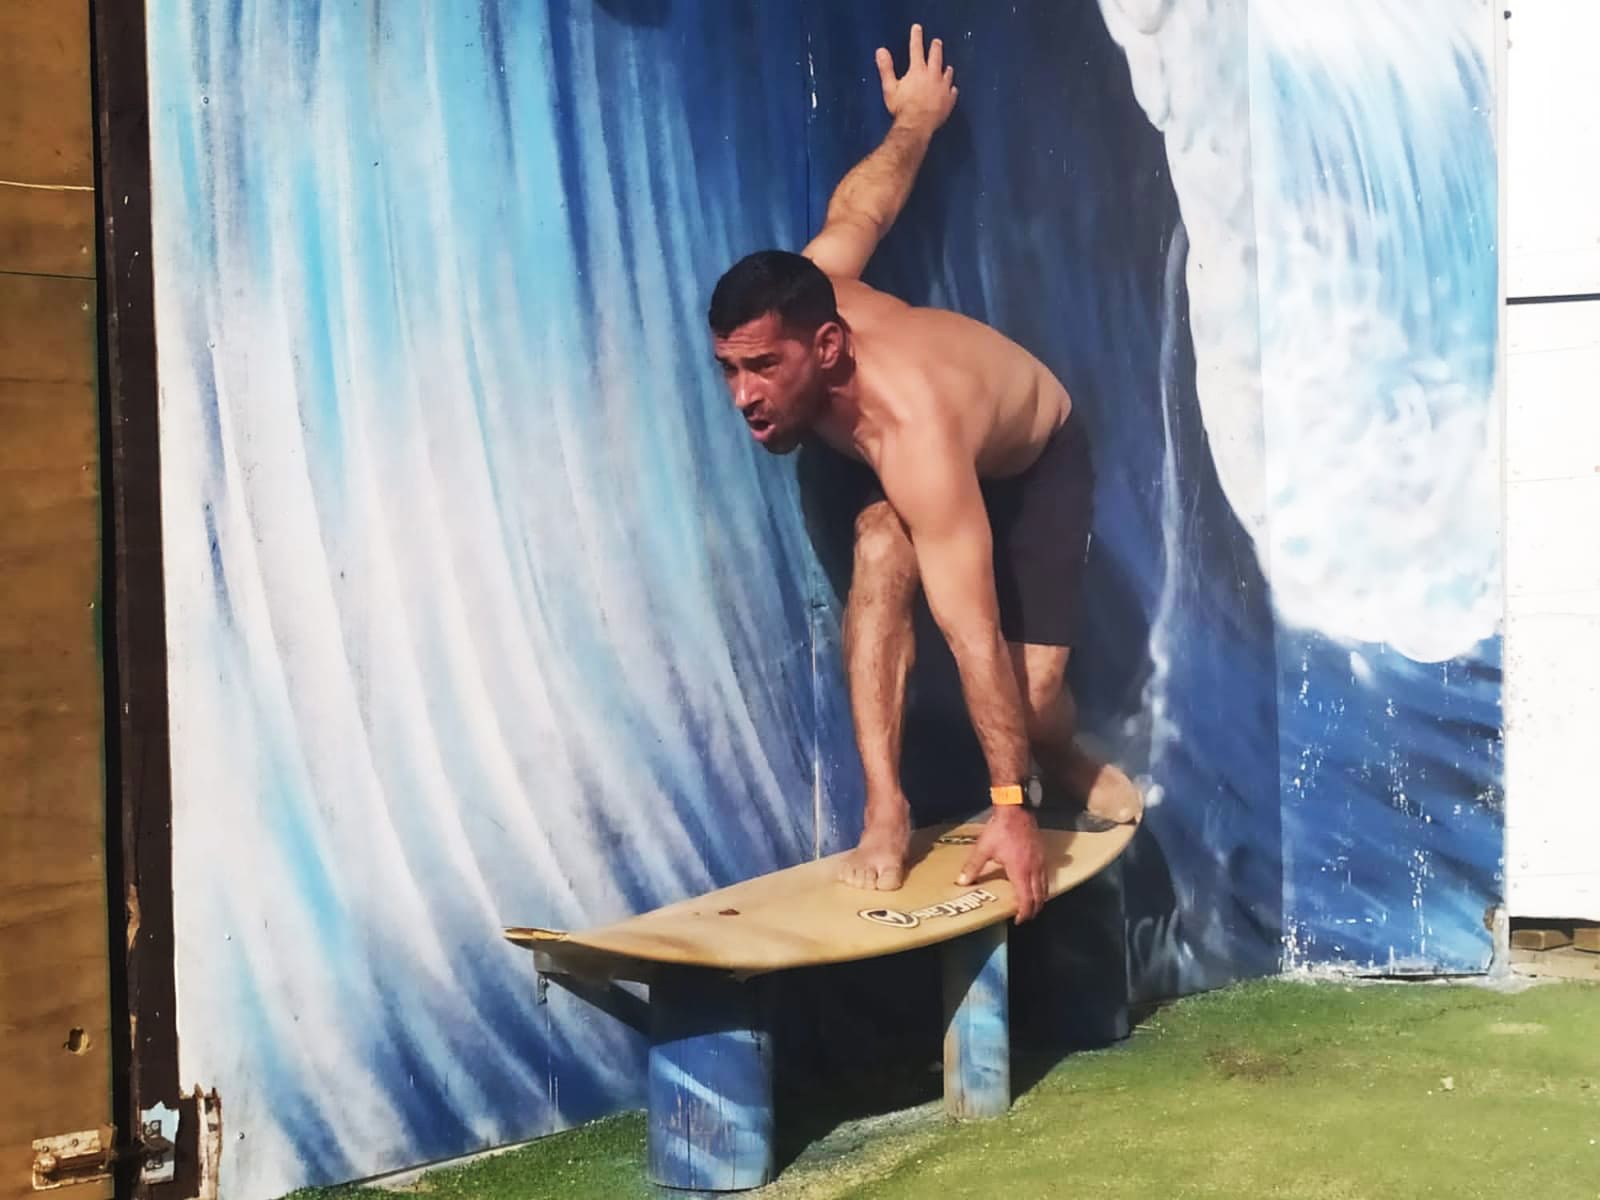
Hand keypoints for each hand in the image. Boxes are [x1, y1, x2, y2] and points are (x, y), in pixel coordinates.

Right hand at [875, 24, 957, 135]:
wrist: (916, 126)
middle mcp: (933, 76)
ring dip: (946, 69)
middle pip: (936, 57)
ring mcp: (943, 88)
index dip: (916, 37)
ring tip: (947, 67)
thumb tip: (881, 50)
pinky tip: (952, 89)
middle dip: (936, 48)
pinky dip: (951, 89)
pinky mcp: (949, 101)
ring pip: (947, 74)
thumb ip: (886, 68)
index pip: (916, 49)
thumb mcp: (889, 88)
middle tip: (937, 42)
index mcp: (918, 71)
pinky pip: (952, 92)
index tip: (917, 28)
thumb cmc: (901, 108)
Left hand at [955, 807, 1047, 922]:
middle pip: (1039, 897)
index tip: (1018, 920)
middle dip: (1033, 910)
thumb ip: (973, 867)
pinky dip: (1043, 887)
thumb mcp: (983, 848)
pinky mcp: (1043, 854)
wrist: (1016, 810)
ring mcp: (1041, 862)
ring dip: (1040, 899)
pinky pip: (1046, 876)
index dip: (1023, 913)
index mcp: (1020, 871)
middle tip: (1025, 916)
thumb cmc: (1000, 830)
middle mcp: (1034, 869)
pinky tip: (1036, 886)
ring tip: (1031, 905)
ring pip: (1045, 887)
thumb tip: (961, 882)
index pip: (1026, 899)